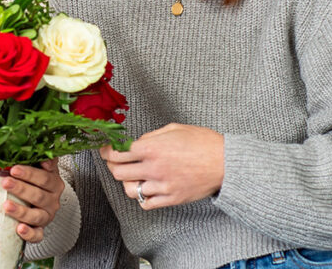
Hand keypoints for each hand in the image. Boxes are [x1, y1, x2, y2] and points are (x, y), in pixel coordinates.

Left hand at [0, 159, 63, 242]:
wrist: (40, 202)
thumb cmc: (34, 181)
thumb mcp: (39, 167)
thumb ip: (39, 158)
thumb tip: (43, 155)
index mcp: (54, 183)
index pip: (44, 178)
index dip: (29, 174)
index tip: (14, 169)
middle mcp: (53, 200)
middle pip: (38, 196)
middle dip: (21, 189)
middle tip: (5, 183)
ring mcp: (47, 216)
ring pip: (37, 216)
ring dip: (21, 211)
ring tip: (6, 206)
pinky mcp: (40, 230)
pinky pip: (37, 235)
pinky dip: (29, 234)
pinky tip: (19, 229)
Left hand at [100, 123, 223, 209]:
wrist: (225, 163)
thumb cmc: (203, 142)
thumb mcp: (174, 129)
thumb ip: (151, 136)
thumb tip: (136, 143)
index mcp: (152, 148)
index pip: (117, 153)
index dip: (107, 151)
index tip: (105, 150)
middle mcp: (153, 168)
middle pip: (118, 172)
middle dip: (112, 166)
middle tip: (114, 162)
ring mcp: (161, 186)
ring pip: (129, 190)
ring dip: (127, 182)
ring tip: (132, 176)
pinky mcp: (171, 199)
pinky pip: (146, 203)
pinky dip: (142, 197)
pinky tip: (145, 189)